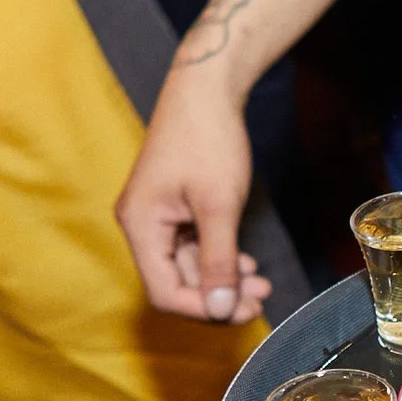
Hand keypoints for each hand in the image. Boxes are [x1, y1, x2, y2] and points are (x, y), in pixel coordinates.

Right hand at [115, 77, 271, 324]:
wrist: (206, 89)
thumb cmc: (208, 139)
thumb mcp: (219, 206)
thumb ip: (218, 262)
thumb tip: (220, 310)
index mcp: (141, 226)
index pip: (164, 292)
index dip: (202, 309)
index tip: (242, 312)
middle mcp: (141, 225)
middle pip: (176, 283)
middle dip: (218, 296)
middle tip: (260, 300)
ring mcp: (156, 217)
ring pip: (187, 267)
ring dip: (222, 280)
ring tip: (261, 284)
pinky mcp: (172, 209)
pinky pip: (191, 247)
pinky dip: (218, 259)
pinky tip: (246, 265)